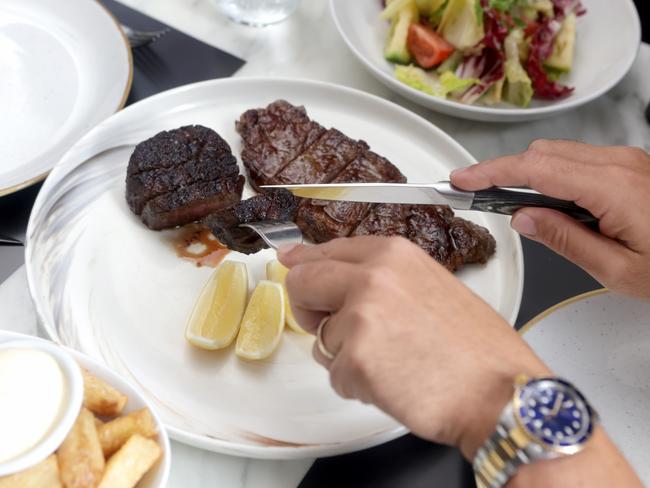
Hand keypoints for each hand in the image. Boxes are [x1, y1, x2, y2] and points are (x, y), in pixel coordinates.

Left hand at [278, 236, 548, 458]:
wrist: (499, 391)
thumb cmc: (475, 346)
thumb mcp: (428, 284)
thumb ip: (377, 273)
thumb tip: (327, 266)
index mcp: (391, 254)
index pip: (324, 251)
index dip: (306, 266)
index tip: (291, 264)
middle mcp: (371, 278)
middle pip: (302, 283)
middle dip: (311, 309)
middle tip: (337, 327)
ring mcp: (361, 318)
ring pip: (321, 338)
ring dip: (346, 355)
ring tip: (392, 360)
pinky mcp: (357, 362)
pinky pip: (335, 375)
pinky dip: (357, 384)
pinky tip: (394, 380)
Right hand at [451, 140, 649, 297]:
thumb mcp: (617, 270)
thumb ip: (564, 239)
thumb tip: (523, 219)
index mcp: (614, 188)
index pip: (536, 170)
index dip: (491, 172)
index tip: (461, 180)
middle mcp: (619, 165)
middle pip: (542, 154)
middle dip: (502, 172)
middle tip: (474, 195)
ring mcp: (626, 162)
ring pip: (557, 154)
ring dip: (525, 174)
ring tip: (506, 204)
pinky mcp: (628, 167)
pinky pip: (576, 161)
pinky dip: (549, 175)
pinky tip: (543, 202)